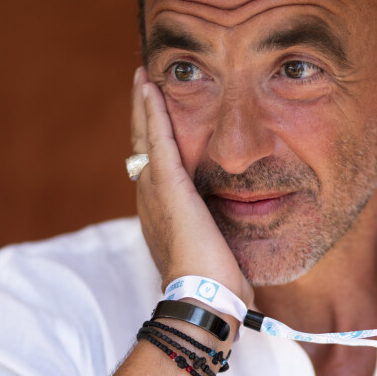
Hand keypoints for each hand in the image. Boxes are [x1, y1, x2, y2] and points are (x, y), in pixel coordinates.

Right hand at [130, 67, 252, 305]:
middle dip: (145, 115)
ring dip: (146, 106)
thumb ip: (216, 229)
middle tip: (144, 87)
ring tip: (144, 79)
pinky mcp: (167, 184)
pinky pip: (157, 138)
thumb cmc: (214, 280)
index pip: (156, 164)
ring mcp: (155, 189)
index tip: (157, 118)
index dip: (154, 139)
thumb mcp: (213, 246)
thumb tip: (233, 228)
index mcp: (162, 210)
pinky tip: (149, 85)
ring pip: (145, 136)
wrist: (204, 296)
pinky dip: (152, 111)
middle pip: (143, 145)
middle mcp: (151, 196)